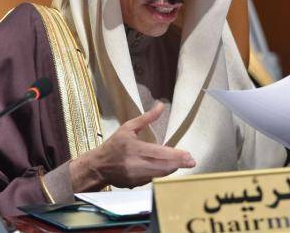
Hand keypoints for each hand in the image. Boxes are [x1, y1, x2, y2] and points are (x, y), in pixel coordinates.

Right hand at [70, 102, 195, 190]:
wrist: (98, 166)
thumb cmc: (114, 145)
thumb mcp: (128, 127)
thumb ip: (147, 118)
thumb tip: (161, 105)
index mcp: (134, 148)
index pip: (158, 153)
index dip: (174, 155)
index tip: (187, 154)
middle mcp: (136, 164)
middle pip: (162, 166)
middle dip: (178, 163)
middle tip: (191, 161)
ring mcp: (136, 177)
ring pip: (159, 174)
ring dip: (172, 169)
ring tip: (184, 164)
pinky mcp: (135, 184)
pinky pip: (152, 179)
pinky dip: (162, 174)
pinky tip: (170, 169)